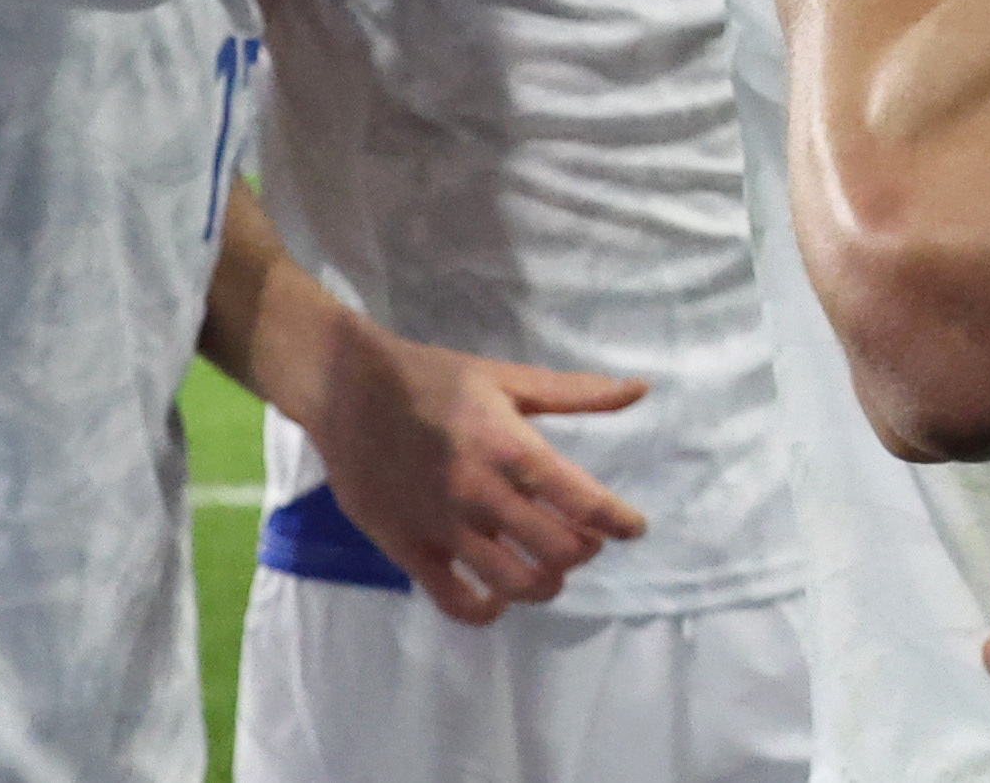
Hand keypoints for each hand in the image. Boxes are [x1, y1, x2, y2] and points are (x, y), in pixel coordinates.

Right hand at [299, 318, 650, 624]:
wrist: (349, 390)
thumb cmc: (435, 379)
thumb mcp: (509, 378)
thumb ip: (575, 393)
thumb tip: (640, 389)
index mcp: (512, 448)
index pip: (582, 500)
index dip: (618, 521)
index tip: (635, 528)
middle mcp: (482, 494)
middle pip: (556, 550)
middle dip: (583, 552)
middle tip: (585, 541)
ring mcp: (443, 527)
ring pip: (512, 583)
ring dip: (545, 585)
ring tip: (551, 570)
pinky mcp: (408, 549)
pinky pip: (454, 600)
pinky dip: (486, 611)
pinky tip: (500, 597)